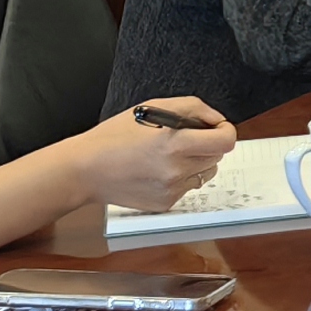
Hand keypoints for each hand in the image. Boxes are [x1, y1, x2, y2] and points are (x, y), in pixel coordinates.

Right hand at [74, 99, 232, 206]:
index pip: (225, 141)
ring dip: (196, 162)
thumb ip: (192, 108)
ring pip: (205, 172)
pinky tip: (157, 170)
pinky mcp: (166, 204)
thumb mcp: (153, 107)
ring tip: (169, 155)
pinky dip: (180, 177)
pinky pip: (188, 187)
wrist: (85, 169)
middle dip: (208, 144)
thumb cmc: (114, 136)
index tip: (217, 127)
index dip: (225, 131)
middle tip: (187, 138)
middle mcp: (176, 169)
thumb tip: (215, 119)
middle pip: (217, 156)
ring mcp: (172, 189)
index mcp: (175, 143)